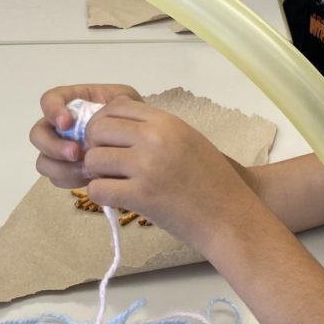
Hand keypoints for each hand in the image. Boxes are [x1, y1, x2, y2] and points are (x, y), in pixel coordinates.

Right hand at [30, 84, 141, 184]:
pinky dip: (71, 180)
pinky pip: (57, 178)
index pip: (49, 100)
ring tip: (88, 170)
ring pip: (44, 160)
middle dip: (53, 146)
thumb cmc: (130, 116)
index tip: (67, 123)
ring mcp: (60, 149)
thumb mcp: (128, 101)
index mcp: (72, 102)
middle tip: (76, 153)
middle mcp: (59, 126)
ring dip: (62, 167)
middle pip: (38, 135)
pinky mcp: (67, 170)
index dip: (52, 111)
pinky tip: (90, 179)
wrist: (138, 144)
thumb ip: (117, 100)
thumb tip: (109, 106)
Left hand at [51, 98, 257, 252]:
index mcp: (167, 122)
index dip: (104, 121)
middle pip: (98, 129)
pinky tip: (115, 198)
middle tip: (104, 163)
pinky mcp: (140, 196)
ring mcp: (146, 166)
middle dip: (94, 146)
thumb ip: (156, 129)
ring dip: (96, 172)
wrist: (229, 216)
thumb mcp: (188, 140)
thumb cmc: (211, 180)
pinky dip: (100, 194)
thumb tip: (117, 125)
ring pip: (93, 159)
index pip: (117, 106)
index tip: (107, 139)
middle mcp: (154, 138)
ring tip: (112, 181)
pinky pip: (98, 189)